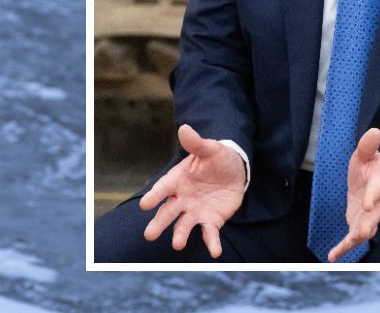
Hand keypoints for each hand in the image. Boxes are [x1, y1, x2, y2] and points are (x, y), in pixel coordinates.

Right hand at [138, 123, 246, 256]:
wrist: (235, 171)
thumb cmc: (217, 158)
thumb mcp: (209, 149)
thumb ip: (196, 143)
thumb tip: (184, 128)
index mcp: (178, 179)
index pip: (163, 188)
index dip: (154, 196)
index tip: (144, 204)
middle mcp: (183, 198)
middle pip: (168, 212)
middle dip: (159, 223)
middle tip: (148, 235)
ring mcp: (196, 211)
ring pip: (184, 225)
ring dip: (180, 235)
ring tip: (177, 245)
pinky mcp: (211, 220)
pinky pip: (210, 233)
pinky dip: (211, 243)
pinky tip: (214, 252)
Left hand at [328, 127, 379, 261]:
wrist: (378, 182)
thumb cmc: (371, 167)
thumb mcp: (367, 153)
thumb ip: (368, 145)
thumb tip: (374, 131)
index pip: (377, 191)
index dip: (372, 197)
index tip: (368, 202)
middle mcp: (376, 204)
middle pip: (373, 217)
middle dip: (367, 225)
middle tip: (361, 233)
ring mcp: (368, 216)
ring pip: (364, 231)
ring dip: (355, 239)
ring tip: (343, 248)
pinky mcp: (358, 223)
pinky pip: (352, 237)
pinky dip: (343, 247)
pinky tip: (332, 256)